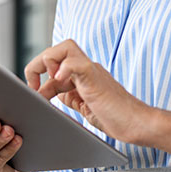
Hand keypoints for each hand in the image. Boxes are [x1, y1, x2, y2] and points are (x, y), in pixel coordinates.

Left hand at [25, 39, 151, 143]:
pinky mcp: (94, 77)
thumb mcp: (84, 107)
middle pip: (57, 49)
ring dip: (47, 61)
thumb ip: (70, 97)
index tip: (34, 97)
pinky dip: (63, 68)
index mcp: (82, 75)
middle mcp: (86, 69)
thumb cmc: (116, 118)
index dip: (38, 79)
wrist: (137, 123)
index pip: (54, 66)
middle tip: (33, 87)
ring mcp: (91, 71)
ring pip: (64, 47)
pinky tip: (59, 80)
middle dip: (38, 64)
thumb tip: (49, 93)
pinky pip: (75, 62)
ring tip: (46, 83)